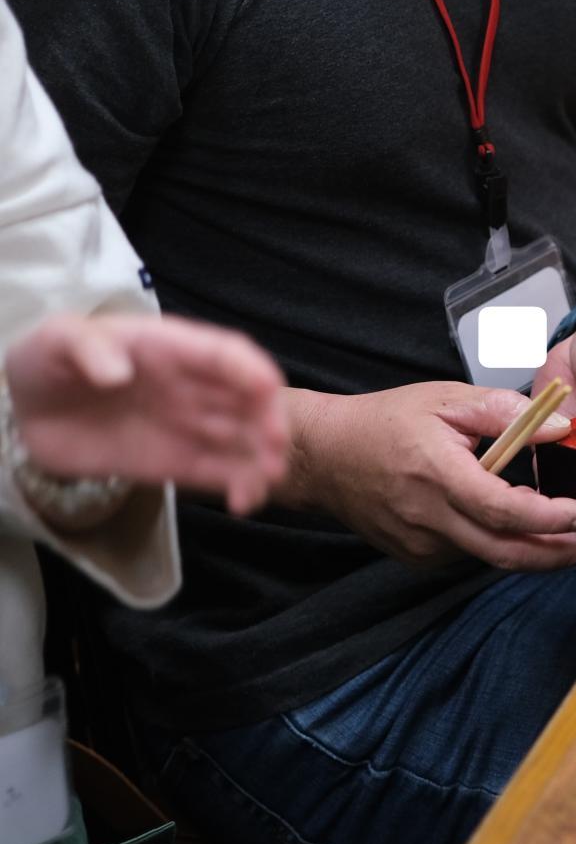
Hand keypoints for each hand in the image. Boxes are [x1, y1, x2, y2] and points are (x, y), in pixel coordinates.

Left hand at [5, 314, 286, 514]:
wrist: (31, 409)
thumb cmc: (51, 361)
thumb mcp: (57, 340)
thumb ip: (86, 348)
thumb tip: (117, 374)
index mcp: (173, 348)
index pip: (225, 354)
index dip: (250, 369)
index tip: (267, 390)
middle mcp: (194, 386)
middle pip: (248, 400)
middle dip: (269, 421)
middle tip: (274, 450)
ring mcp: (190, 426)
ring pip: (244, 440)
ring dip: (263, 459)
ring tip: (263, 484)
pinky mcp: (179, 462)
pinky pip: (221, 473)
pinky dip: (240, 486)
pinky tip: (244, 503)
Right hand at [286, 382, 575, 570]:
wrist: (324, 456)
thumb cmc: (386, 421)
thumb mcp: (448, 400)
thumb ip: (506, 412)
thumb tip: (558, 427)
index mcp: (438, 475)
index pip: (504, 512)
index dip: (551, 520)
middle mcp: (428, 519)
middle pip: (506, 553)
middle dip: (558, 552)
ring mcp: (420, 544)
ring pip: (490, 556)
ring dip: (532, 546)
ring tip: (561, 524)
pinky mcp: (417, 557)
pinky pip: (470, 554)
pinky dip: (499, 542)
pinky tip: (512, 521)